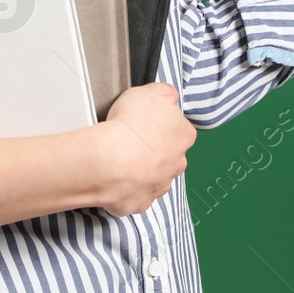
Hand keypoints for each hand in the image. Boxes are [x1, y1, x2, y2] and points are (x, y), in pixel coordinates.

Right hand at [93, 82, 196, 216]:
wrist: (109, 160)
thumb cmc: (131, 126)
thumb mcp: (153, 91)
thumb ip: (166, 93)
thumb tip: (169, 96)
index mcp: (184, 135)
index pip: (179, 127)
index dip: (161, 122)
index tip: (146, 120)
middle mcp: (177, 163)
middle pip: (169, 153)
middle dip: (154, 148)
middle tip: (132, 138)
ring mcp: (159, 184)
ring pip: (154, 175)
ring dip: (142, 168)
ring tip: (121, 157)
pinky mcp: (140, 201)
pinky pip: (136, 193)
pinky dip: (127, 186)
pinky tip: (116, 175)